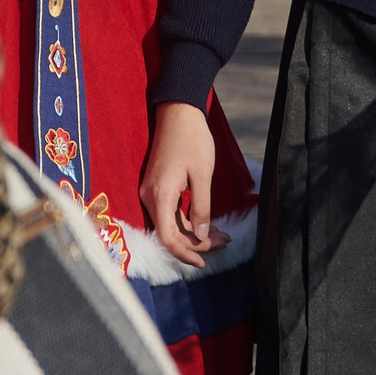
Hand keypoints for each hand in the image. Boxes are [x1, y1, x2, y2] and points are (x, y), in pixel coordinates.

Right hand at [141, 102, 217, 267]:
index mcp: (160, 195)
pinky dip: (189, 221)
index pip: (167, 237)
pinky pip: (171, 213)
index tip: (204, 262)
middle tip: (225, 241)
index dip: (184, 253)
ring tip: (223, 234)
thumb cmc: (192, 141)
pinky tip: (208, 223)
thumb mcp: (202, 175)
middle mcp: (150, 196)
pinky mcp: (158, 187)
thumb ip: (202, 207)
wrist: (178, 112)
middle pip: (170, 233)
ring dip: (195, 233)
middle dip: (197, 243)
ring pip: (171, 224)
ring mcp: (152, 192)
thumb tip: (201, 234)